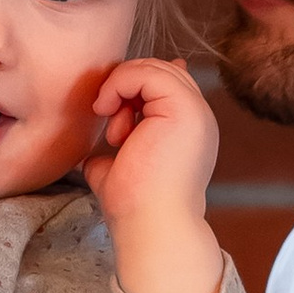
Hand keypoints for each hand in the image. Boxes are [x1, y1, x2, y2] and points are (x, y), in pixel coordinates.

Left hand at [82, 57, 222, 292]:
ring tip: (114, 128)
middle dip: (126, 88)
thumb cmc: (134, 206)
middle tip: (111, 128)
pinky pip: (147, 71)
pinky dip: (119, 84)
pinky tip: (108, 111)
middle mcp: (198, 117)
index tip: (113, 123)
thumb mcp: (119, 168)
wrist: (150, 226)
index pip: (164, 84)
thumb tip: (95, 152)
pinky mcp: (184, 107)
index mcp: (188, 129)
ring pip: (153, 66)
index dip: (132, 90)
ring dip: (121, 89)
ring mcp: (196, 110)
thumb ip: (116, 152)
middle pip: (159, 70)